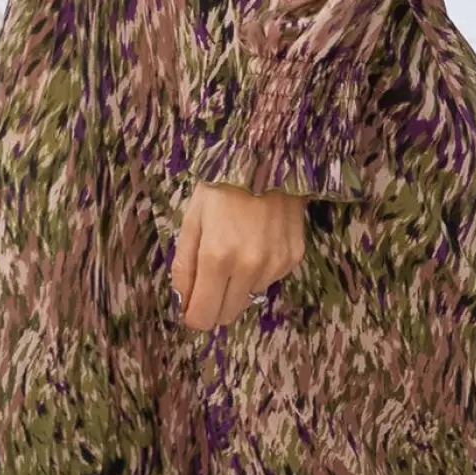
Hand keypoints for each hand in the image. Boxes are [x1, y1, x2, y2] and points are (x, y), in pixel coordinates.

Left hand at [171, 182, 305, 330]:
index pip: (203, 316)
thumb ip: (184, 267)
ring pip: (248, 298)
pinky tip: (255, 243)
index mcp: (217, 258)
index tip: (190, 306)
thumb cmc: (220, 187)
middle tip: (208, 282)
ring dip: (237, 286)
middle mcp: (249, 267)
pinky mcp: (293, 258)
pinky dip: (258, 272)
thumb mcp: (191, 221)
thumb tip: (182, 302)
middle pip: (227, 316)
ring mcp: (275, 264)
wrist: (267, 158)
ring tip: (235, 251)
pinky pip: (269, 281)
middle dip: (213, 306)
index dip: (193, 316)